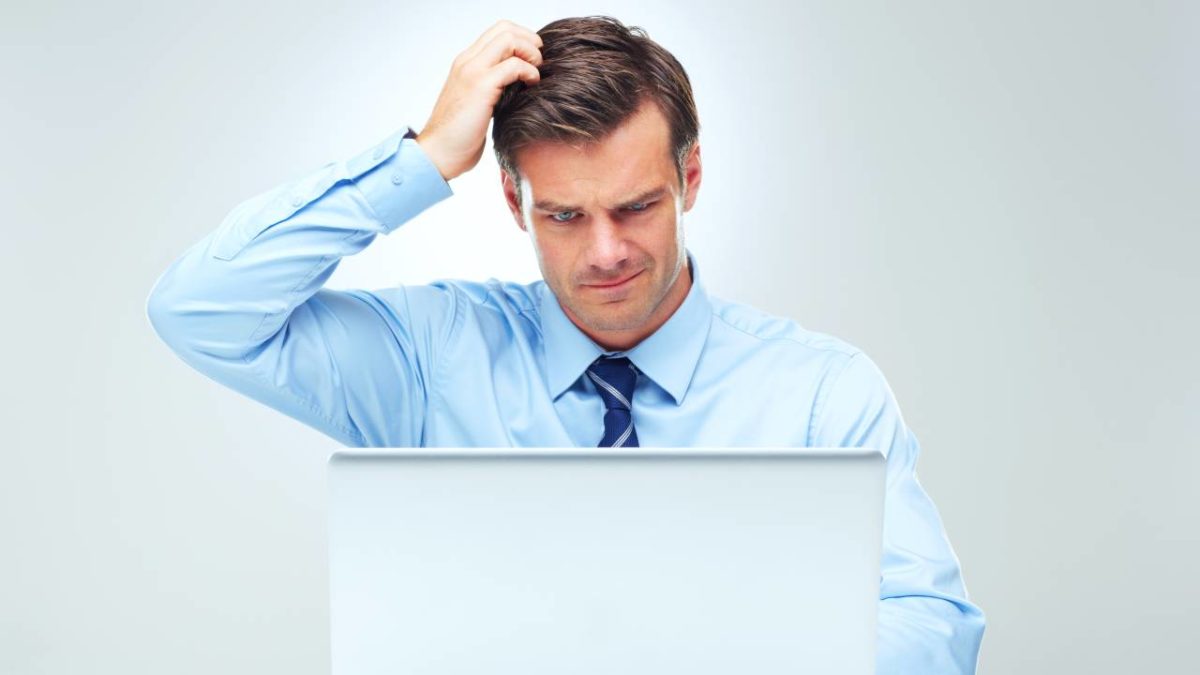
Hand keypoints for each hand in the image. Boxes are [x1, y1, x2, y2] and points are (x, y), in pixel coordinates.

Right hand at [415, 20, 542, 181]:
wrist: (438, 153)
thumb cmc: (459, 136)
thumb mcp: (477, 104)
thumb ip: (492, 88)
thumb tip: (518, 85)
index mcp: (466, 63)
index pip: (497, 32)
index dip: (521, 39)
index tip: (533, 58)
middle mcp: (467, 61)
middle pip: (505, 28)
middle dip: (530, 41)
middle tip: (539, 62)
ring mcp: (472, 71)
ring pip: (509, 40)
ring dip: (531, 53)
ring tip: (536, 74)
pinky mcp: (481, 86)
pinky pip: (513, 65)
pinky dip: (529, 72)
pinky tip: (531, 86)